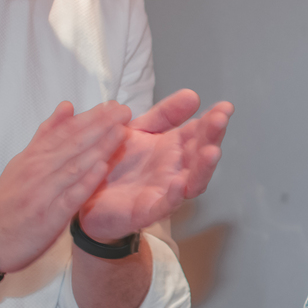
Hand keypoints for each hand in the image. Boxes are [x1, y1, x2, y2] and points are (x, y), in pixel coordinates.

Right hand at [0, 100, 130, 272]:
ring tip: (120, 132)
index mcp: (34, 156)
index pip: (65, 131)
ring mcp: (43, 191)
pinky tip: (102, 168)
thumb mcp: (23, 162)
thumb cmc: (9, 199)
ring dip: (98, 147)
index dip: (91, 117)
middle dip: (100, 125)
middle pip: (72, 143)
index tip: (113, 106)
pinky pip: (69, 196)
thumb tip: (68, 106)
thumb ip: (47, 135)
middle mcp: (38, 169)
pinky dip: (85, 181)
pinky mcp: (48, 215)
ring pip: (74, 165)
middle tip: (123, 111)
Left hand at [79, 89, 232, 239]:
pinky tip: (179, 183)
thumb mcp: (139, 129)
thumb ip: (164, 114)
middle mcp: (175, 170)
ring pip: (192, 182)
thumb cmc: (113, 162)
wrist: (82, 193)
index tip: (225, 106)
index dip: (213, 120)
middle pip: (200, 154)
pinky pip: (165, 205)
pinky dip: (174, 196)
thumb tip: (193, 95)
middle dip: (212, 137)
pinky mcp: (147, 211)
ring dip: (204, 168)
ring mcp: (164, 192)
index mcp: (173, 149)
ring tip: (211, 151)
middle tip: (219, 119)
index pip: (199, 132)